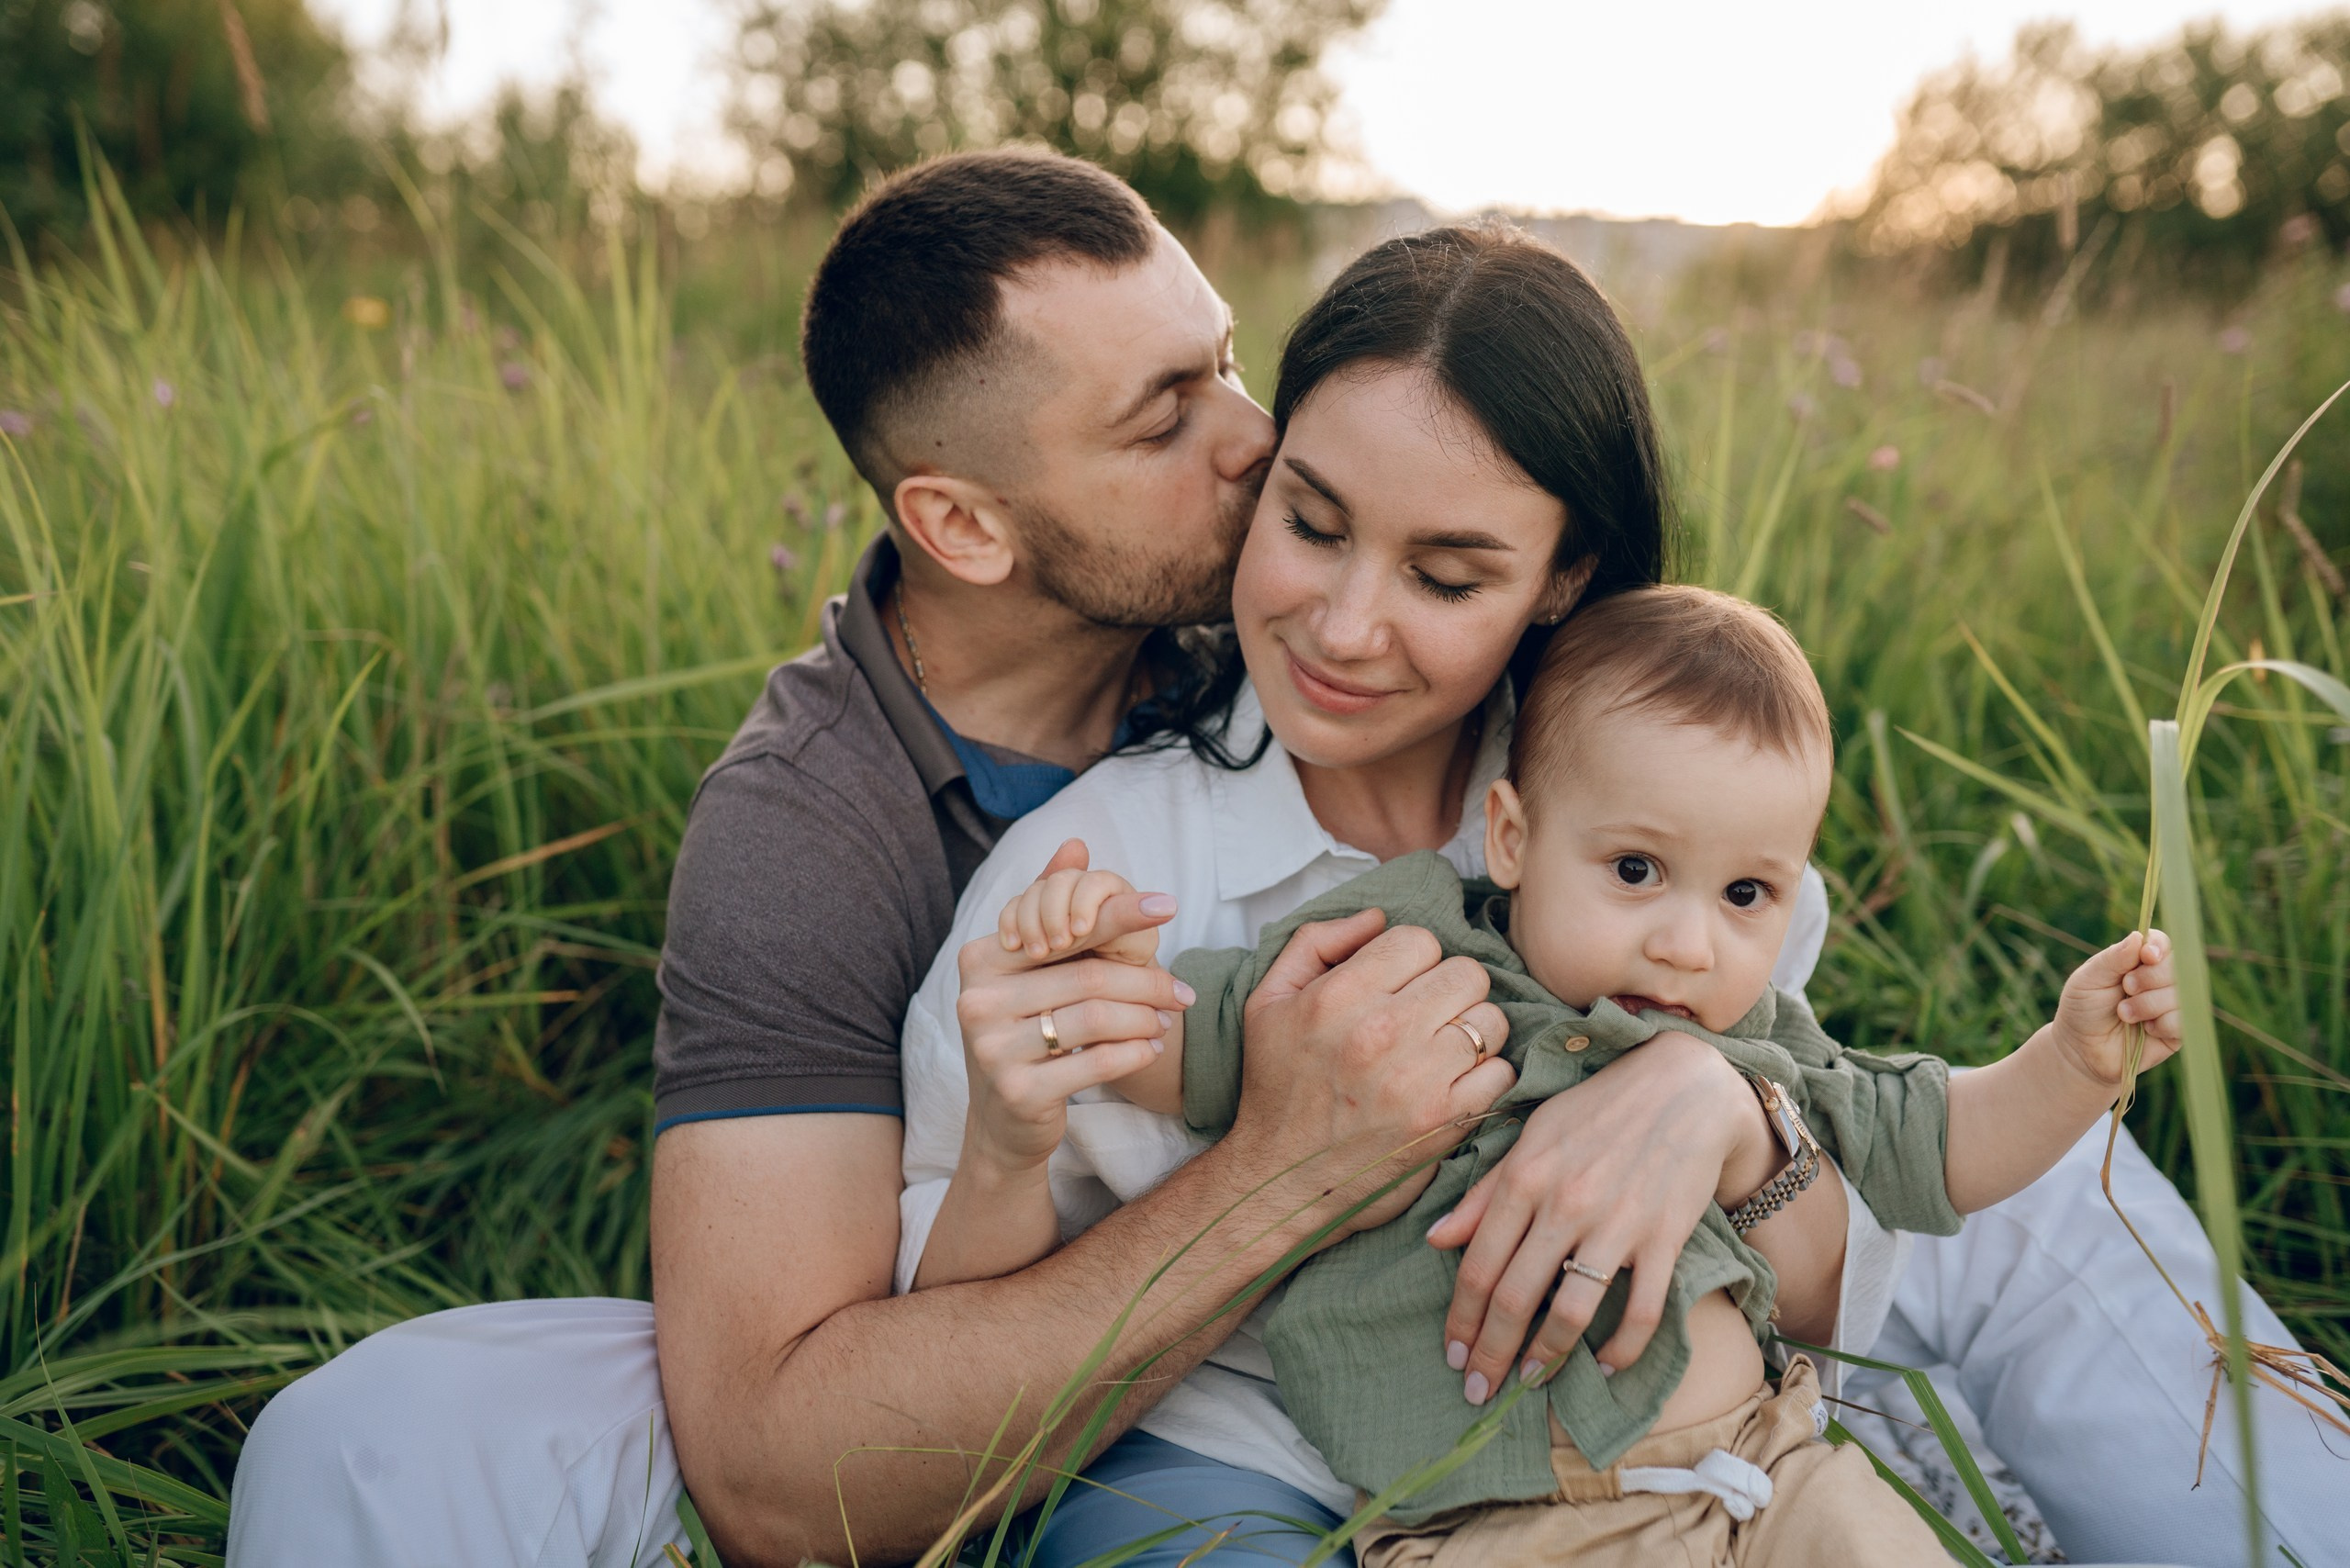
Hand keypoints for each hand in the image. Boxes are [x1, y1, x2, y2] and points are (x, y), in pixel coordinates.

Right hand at [955, 840, 1187, 1172]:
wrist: (1003, 1123)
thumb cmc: (1027, 1034)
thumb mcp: (1033, 972)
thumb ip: (1052, 908)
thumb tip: (1077, 844)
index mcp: (981, 959)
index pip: (1065, 930)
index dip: (1120, 915)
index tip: (1169, 906)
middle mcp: (978, 1001)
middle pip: (1087, 978)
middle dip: (1147, 983)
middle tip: (1184, 993)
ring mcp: (993, 1049)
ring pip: (1096, 1019)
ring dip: (1145, 1019)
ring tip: (1168, 1021)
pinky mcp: (1018, 1091)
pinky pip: (1095, 1063)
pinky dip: (1134, 1053)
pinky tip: (1151, 1049)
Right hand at [1228, 911, 1516, 1238]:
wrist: (1281, 1180)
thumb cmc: (1277, 1088)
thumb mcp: (1267, 1001)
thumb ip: (1316, 942)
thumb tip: (1377, 916)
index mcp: (1338, 996)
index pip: (1419, 940)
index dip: (1411, 960)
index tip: (1398, 985)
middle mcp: (1381, 1033)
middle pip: (1466, 973)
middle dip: (1448, 989)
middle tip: (1426, 1015)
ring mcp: (1419, 1080)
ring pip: (1490, 1020)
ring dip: (1470, 1031)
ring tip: (1440, 1050)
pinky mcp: (1445, 1121)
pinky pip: (1500, 1072)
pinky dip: (1484, 1076)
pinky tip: (1451, 1084)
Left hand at [1425, 1032, 1761, 1403]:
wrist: (1684, 1086)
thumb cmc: (1597, 1109)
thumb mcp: (1531, 1136)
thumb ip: (1484, 1192)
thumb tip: (1435, 1239)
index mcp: (1524, 1177)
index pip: (1478, 1266)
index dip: (1460, 1320)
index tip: (1452, 1355)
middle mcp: (1564, 1204)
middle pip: (1515, 1299)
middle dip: (1490, 1354)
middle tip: (1477, 1392)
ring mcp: (1617, 1224)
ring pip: (1571, 1312)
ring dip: (1546, 1358)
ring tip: (1529, 1381)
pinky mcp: (1664, 1238)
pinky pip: (1643, 1311)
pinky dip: (1623, 1349)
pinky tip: (1604, 1366)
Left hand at [2050, 928, 2181, 1087]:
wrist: (2081, 1049)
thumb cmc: (2082, 1009)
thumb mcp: (2088, 979)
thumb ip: (2112, 959)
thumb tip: (2138, 937)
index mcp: (2138, 961)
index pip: (2162, 943)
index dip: (2159, 946)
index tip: (2146, 956)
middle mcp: (2160, 980)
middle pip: (2178, 965)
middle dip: (2151, 977)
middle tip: (2126, 988)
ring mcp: (2171, 1005)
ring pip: (2181, 994)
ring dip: (2149, 1003)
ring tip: (2123, 1014)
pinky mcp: (2177, 1031)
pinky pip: (2182, 1021)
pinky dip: (2161, 1024)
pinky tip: (2144, 1029)